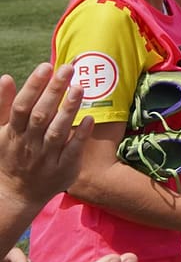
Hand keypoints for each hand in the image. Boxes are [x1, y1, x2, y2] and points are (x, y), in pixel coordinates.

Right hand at [0, 63, 92, 210]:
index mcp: (12, 133)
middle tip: (68, 68)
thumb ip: (3, 106)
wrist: (15, 196)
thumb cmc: (9, 156)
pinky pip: (72, 151)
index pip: (22, 106)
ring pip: (57, 132)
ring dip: (68, 110)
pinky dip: (81, 135)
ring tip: (80, 87)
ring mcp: (45, 158)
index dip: (33, 86)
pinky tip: (91, 118)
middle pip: (41, 115)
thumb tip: (6, 78)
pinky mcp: (62, 169)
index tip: (46, 66)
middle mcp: (28, 144)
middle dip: (54, 91)